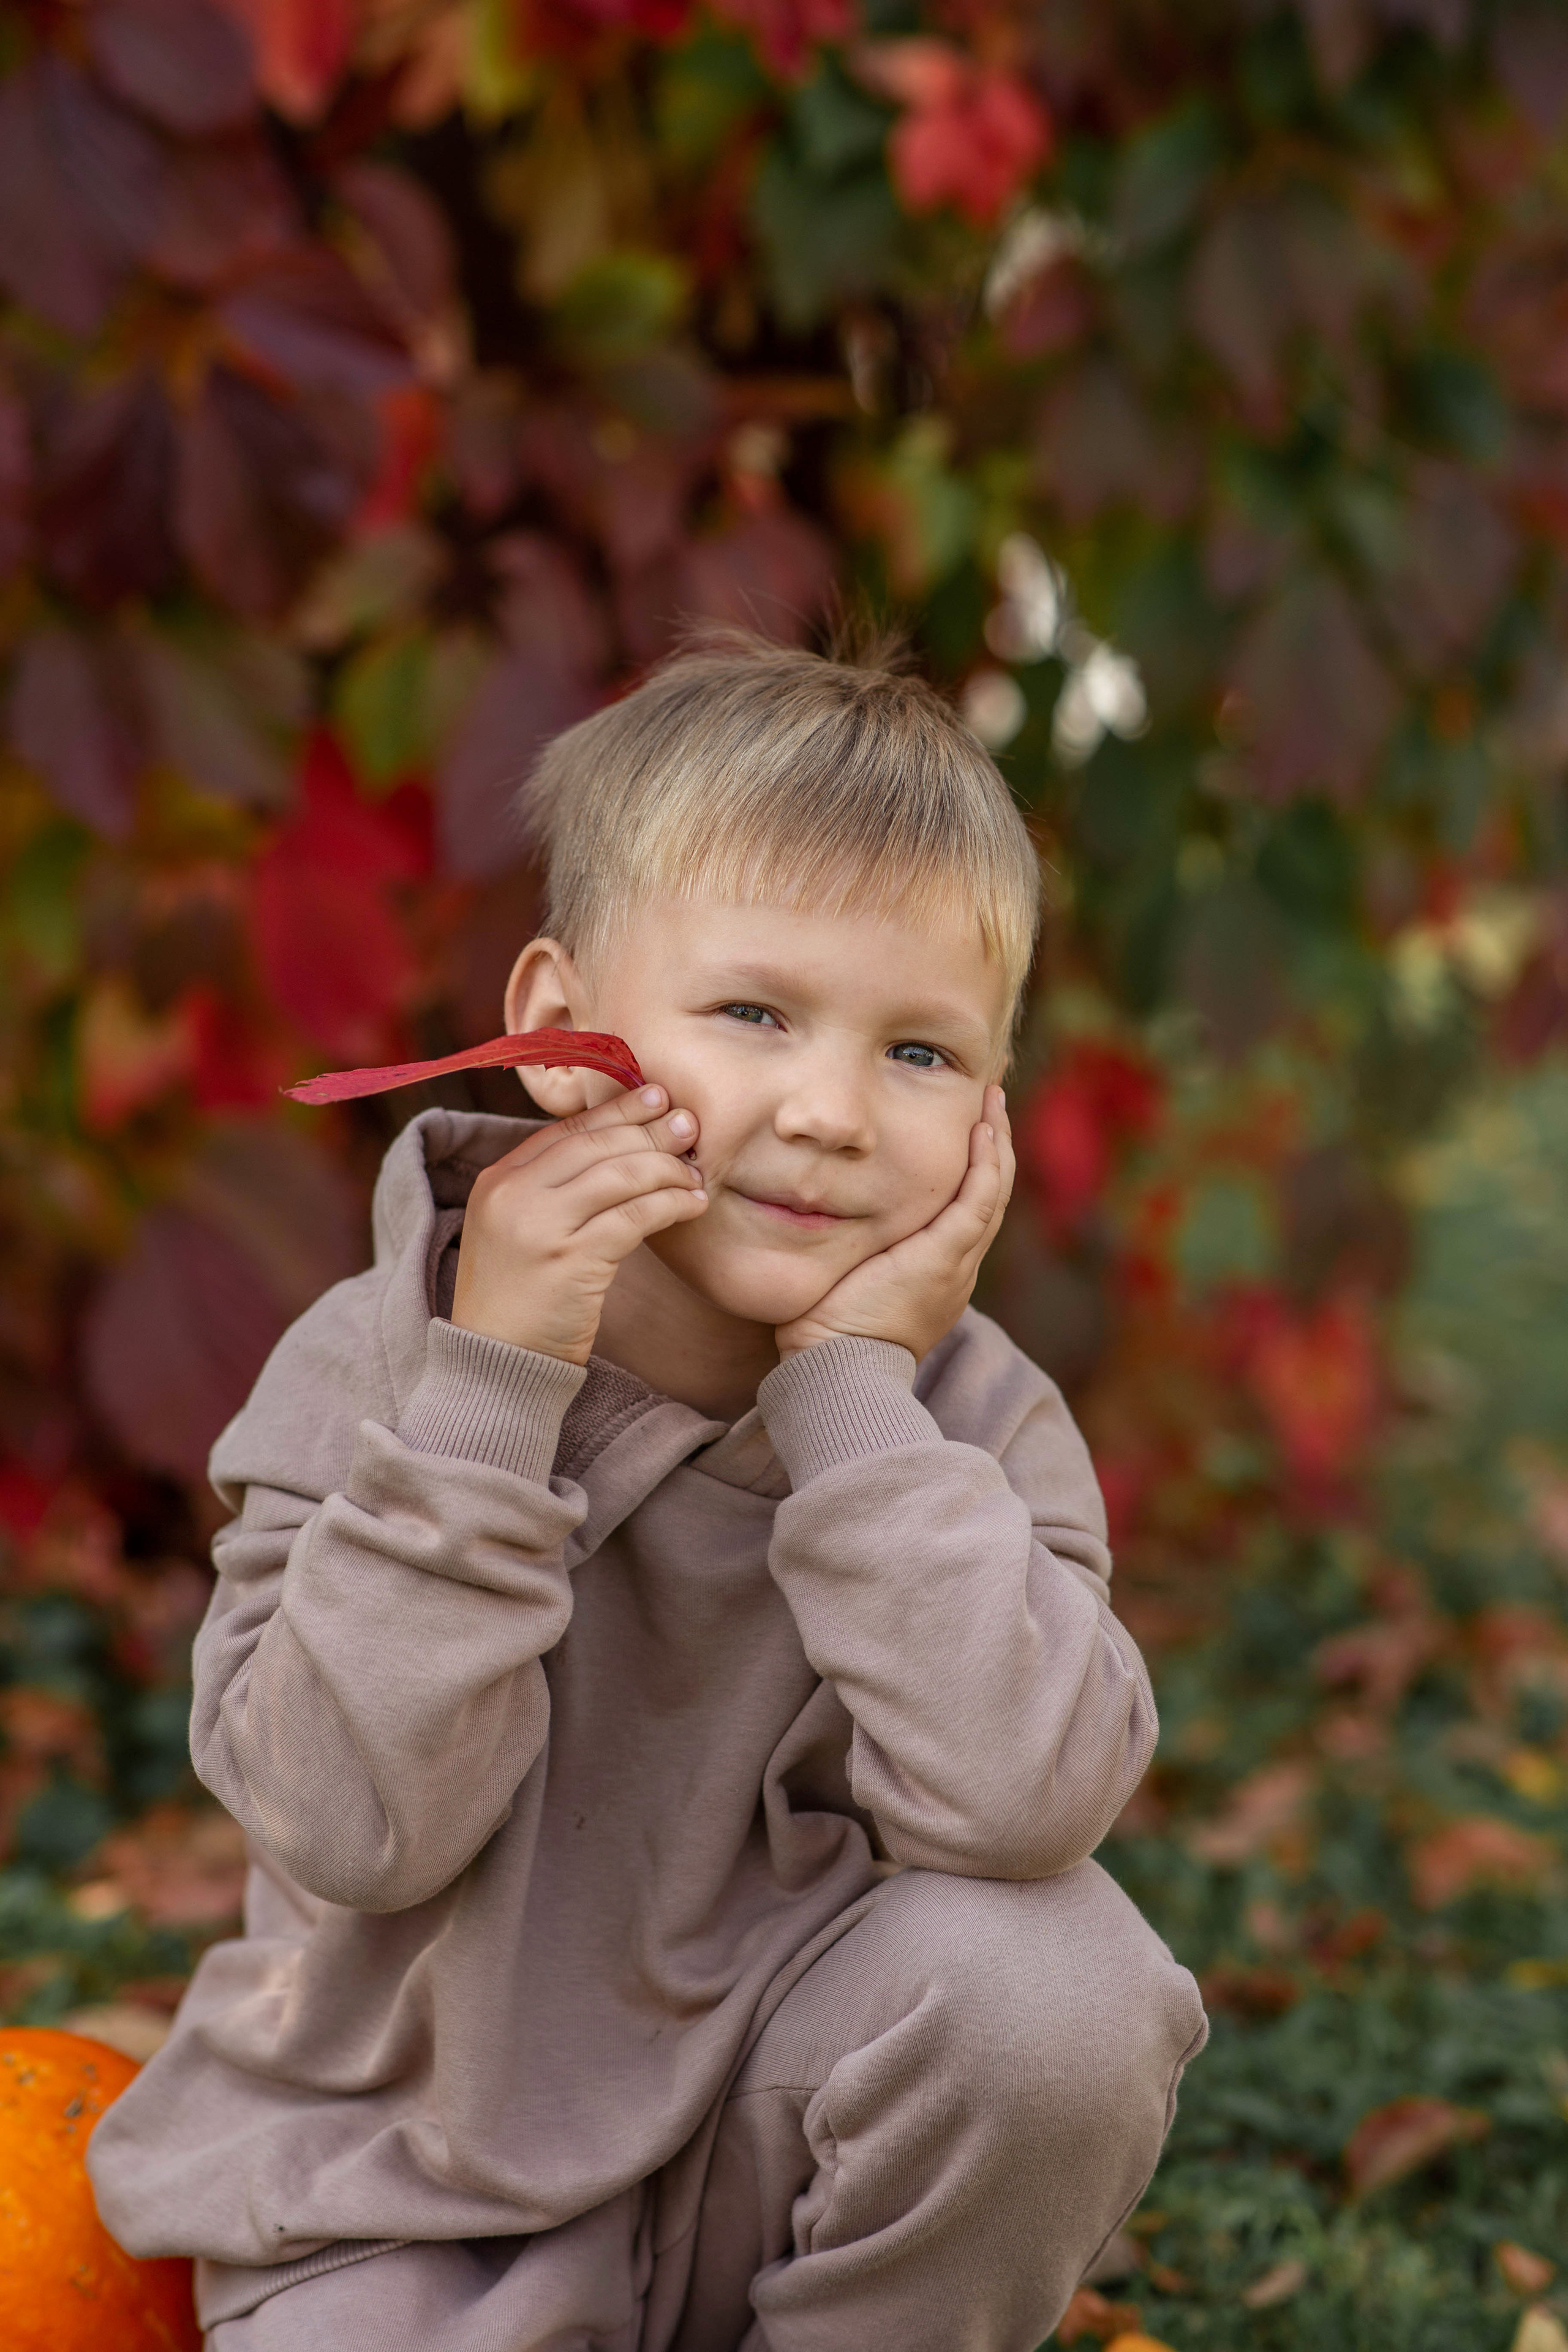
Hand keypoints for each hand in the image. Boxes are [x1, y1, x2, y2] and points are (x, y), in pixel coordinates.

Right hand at [450, 1087, 706, 1363]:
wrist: (497, 1362)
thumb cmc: (519, 1297)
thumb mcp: (518, 1230)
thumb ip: (551, 1189)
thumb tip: (620, 1147)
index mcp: (497, 1180)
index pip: (566, 1130)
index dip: (615, 1111)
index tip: (655, 1097)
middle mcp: (513, 1195)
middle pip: (595, 1145)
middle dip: (648, 1130)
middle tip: (688, 1124)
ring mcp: (540, 1226)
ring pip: (620, 1175)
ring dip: (667, 1168)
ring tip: (696, 1169)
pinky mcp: (571, 1261)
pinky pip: (635, 1217)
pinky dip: (670, 1205)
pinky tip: (692, 1204)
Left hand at [774, 1085, 1013, 1362]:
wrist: (838, 1369)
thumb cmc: (825, 1336)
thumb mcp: (846, 1284)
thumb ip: (850, 1253)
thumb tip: (820, 1223)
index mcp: (937, 1276)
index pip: (965, 1212)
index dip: (972, 1171)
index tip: (969, 1134)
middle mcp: (957, 1268)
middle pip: (989, 1196)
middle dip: (994, 1147)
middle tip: (992, 1105)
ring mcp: (957, 1262)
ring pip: (993, 1192)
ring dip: (997, 1143)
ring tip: (994, 1101)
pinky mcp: (946, 1256)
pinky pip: (980, 1199)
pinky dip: (986, 1162)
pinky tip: (985, 1129)